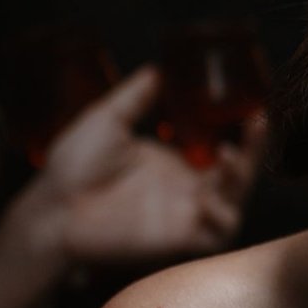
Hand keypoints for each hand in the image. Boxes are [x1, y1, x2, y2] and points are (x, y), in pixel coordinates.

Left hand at [41, 65, 267, 264]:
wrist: (52, 209)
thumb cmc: (72, 168)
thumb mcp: (107, 119)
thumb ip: (136, 96)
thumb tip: (158, 68)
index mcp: (177, 163)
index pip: (222, 144)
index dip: (243, 129)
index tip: (253, 105)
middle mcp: (187, 188)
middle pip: (239, 170)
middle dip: (254, 147)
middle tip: (256, 121)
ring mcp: (185, 214)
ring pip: (235, 199)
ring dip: (240, 177)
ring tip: (227, 156)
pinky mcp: (179, 239)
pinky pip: (218, 233)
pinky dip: (222, 217)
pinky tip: (207, 199)